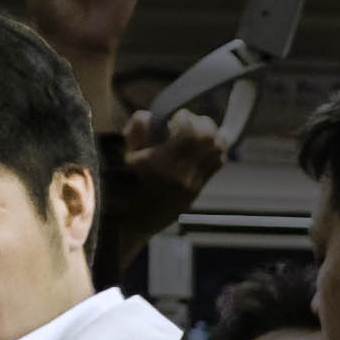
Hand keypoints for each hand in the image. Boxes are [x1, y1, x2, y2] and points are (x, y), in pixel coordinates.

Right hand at [115, 102, 231, 210]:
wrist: (131, 223)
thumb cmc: (122, 185)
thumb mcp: (122, 155)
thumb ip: (136, 130)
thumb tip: (151, 116)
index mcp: (161, 164)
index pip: (190, 133)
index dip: (186, 117)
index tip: (176, 116)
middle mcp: (181, 175)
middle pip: (209, 139)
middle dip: (202, 123)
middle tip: (188, 123)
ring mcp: (192, 184)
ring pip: (218, 151)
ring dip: (210, 136)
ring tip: (194, 134)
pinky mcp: (197, 191)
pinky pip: (216, 164)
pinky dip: (213, 150)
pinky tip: (199, 148)